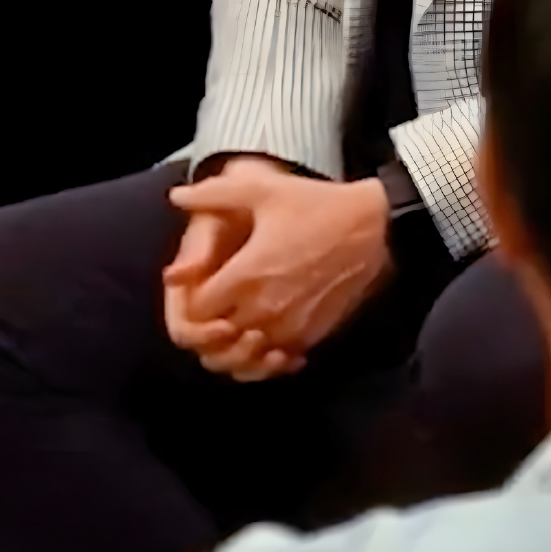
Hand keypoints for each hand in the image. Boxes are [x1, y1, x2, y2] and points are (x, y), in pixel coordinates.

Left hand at [167, 160, 394, 378]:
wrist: (374, 228)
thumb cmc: (316, 206)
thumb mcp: (262, 190)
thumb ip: (213, 194)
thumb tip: (176, 196)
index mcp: (244, 276)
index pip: (196, 311)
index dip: (190, 301)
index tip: (198, 286)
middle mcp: (263, 310)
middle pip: (215, 340)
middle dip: (208, 326)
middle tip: (213, 306)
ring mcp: (289, 328)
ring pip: (244, 357)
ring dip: (235, 344)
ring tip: (236, 323)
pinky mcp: (311, 337)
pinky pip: (276, 362)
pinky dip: (265, 354)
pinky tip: (266, 333)